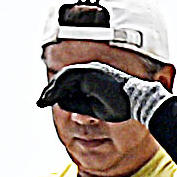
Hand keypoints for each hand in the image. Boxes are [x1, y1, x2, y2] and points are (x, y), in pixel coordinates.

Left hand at [36, 61, 169, 122]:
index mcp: (93, 78)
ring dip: (52, 88)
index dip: (56, 92)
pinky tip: (51, 96)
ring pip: (65, 76)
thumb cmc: (120, 107)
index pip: (69, 83)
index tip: (45, 103)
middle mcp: (92, 70)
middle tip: (39, 102)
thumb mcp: (93, 107)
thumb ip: (77, 103)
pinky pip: (69, 76)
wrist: (137, 102)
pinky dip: (58, 86)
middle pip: (64, 78)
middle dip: (50, 90)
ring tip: (43, 100)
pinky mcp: (91, 71)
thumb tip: (59, 103)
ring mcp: (92, 69)